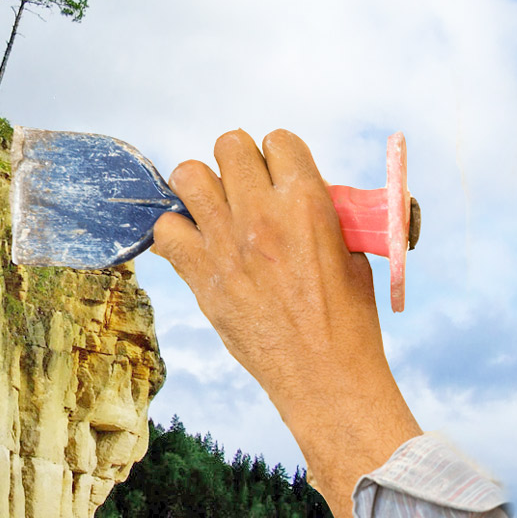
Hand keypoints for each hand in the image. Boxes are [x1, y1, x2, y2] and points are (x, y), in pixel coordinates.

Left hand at [150, 129, 420, 517]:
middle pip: (229, 144)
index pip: (277, 139)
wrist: (325, 377)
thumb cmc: (348, 320)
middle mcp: (263, 214)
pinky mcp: (202, 276)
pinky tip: (189, 243)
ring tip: (210, 207)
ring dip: (197, 186)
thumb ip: (321, 214)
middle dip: (236, 162)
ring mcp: (227, 244)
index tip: (276, 175)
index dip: (276, 155)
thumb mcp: (352, 252)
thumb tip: (297, 193)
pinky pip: (164, 230)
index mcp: (308, 202)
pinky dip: (172, 233)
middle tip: (242, 189)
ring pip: (187, 175)